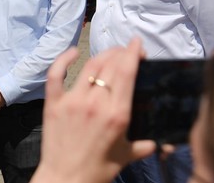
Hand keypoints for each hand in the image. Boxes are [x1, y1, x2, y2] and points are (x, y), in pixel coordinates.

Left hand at [31, 38, 155, 182]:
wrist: (65, 179)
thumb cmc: (97, 170)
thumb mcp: (126, 156)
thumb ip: (144, 145)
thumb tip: (160, 143)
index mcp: (117, 114)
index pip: (127, 72)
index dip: (133, 53)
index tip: (138, 44)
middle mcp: (95, 103)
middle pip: (109, 65)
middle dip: (121, 52)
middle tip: (126, 51)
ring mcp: (72, 101)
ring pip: (89, 66)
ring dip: (101, 54)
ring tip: (109, 53)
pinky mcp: (53, 103)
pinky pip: (56, 74)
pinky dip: (63, 59)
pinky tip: (72, 52)